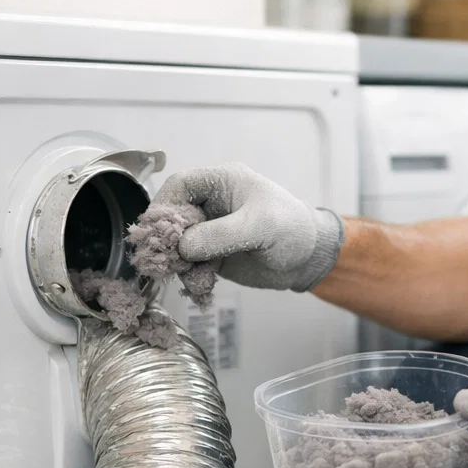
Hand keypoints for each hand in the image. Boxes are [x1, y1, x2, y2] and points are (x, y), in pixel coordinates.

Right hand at [154, 163, 342, 291]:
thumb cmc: (292, 229)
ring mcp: (209, 230)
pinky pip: (189, 264)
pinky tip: (202, 285)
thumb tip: (183, 246)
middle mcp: (211, 204)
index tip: (158, 229)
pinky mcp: (211, 254)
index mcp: (222, 182)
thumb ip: (220, 234)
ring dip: (179, 263)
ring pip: (177, 244)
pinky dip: (191, 276)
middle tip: (167, 260)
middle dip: (168, 239)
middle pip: (173, 216)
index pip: (181, 184)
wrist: (309, 259)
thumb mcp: (260, 226)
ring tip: (192, 278)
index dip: (165, 204)